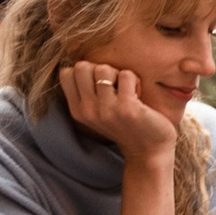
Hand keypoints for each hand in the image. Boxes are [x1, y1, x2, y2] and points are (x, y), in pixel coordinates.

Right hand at [59, 61, 175, 168]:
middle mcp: (88, 110)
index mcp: (78, 110)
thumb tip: (82, 62)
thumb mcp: (98, 112)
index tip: (100, 86)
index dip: (86, 72)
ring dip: (119, 74)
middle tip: (115, 86)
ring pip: (103, 68)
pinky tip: (139, 97)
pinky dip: (135, 80)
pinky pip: (126, 74)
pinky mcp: (126, 108)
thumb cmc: (126, 125)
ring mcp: (106, 110)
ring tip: (127, 91)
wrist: (149, 152)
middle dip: (100, 69)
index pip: (67, 73)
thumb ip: (88, 92)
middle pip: (81, 66)